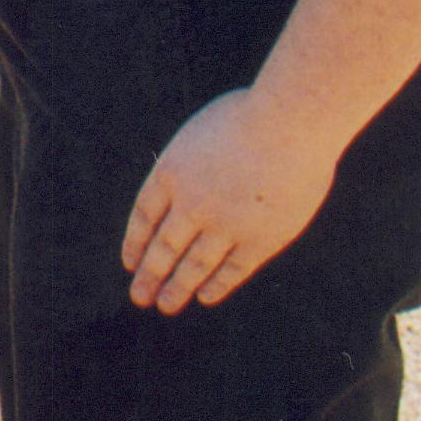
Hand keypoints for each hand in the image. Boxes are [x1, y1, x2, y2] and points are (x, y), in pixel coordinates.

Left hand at [119, 86, 340, 313]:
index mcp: (172, 171)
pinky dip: (217, 285)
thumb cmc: (251, 115)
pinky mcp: (260, 239)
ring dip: (178, 288)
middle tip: (140, 297)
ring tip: (166, 305)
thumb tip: (184, 193)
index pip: (145, 216)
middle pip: (164, 247)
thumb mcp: (201, 132)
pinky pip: (233, 269)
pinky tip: (205, 296)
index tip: (130, 263)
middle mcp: (192, 203)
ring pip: (194, 265)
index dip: (136, 242)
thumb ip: (190, 165)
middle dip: (149, 275)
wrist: (290, 124)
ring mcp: (225, 223)